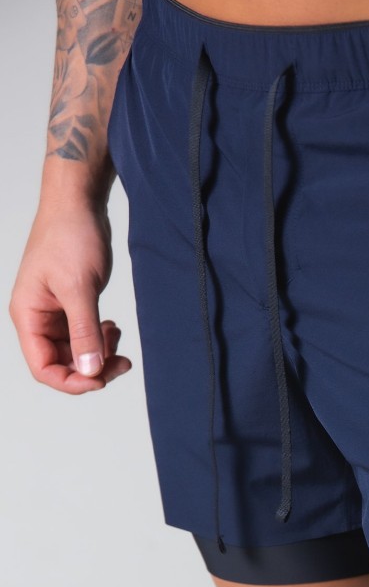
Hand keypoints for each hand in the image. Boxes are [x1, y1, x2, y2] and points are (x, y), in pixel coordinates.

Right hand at [9, 202, 131, 393]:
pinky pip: (85, 333)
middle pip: (62, 363)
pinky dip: (101, 336)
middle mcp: (38, 318)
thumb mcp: (79, 288)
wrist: (80, 204)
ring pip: (77, 350)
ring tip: (118, 337)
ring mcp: (55, 312)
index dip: (71, 381)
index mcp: (28, 316)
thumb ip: (84, 331)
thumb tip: (89, 370)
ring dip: (99, 352)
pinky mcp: (73, 303)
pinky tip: (114, 326)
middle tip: (123, 362)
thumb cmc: (70, 236)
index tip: (100, 379)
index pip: (43, 367)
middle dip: (92, 367)